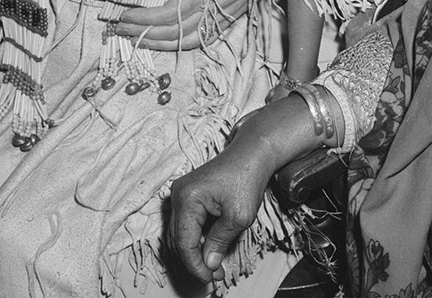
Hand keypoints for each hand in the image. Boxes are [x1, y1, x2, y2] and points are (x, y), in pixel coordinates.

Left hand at [107, 0, 249, 50]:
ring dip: (157, 43)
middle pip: (170, 32)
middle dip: (143, 32)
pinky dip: (177, 45)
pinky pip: (196, 42)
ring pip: (182, 41)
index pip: (166, 14)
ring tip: (136, 39)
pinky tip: (164, 42)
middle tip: (121, 30)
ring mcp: (216, 22)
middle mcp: (209, 13)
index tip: (124, 15)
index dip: (143, 18)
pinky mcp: (222, 25)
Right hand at [168, 136, 279, 285]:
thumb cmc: (247, 176)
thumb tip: (208, 263)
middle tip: (214, 275)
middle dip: (196, 261)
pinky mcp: (188, 194)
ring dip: (196, 251)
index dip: (195, 265)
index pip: (184, 243)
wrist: (252, 153)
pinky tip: (211, 247)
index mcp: (188, 198)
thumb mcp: (238, 216)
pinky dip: (197, 238)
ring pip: (181, 234)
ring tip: (214, 264)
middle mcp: (179, 194)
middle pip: (179, 240)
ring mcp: (182, 193)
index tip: (209, 278)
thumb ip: (220, 241)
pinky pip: (187, 223)